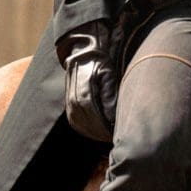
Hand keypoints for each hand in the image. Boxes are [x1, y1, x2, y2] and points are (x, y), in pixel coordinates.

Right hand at [57, 20, 117, 142]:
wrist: (82, 53)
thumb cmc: (99, 62)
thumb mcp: (109, 75)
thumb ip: (111, 95)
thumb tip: (113, 117)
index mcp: (85, 96)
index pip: (99, 123)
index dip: (110, 130)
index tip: (121, 134)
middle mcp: (75, 104)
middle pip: (92, 128)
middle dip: (105, 134)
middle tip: (120, 138)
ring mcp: (70, 106)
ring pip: (84, 129)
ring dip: (97, 133)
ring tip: (110, 135)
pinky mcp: (69, 107)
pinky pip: (78, 124)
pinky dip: (89, 130)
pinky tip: (100, 131)